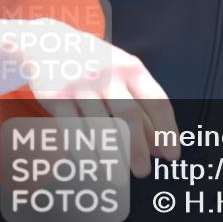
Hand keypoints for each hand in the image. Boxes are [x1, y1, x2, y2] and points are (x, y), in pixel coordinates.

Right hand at [9, 17, 179, 177]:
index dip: (167, 130)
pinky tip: (93, 163)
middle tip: (144, 171)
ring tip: (119, 177)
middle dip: (138, 147)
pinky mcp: (57, 96)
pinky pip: (73, 129)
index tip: (173, 155)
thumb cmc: (96, 65)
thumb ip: (142, 106)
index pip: (156, 100)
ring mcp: (81, 84)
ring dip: (111, 155)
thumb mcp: (122, 75)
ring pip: (99, 125)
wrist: (50, 43)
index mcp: (131, 68)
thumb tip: (160, 146)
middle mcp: (108, 74)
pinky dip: (84, 149)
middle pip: (128, 114)